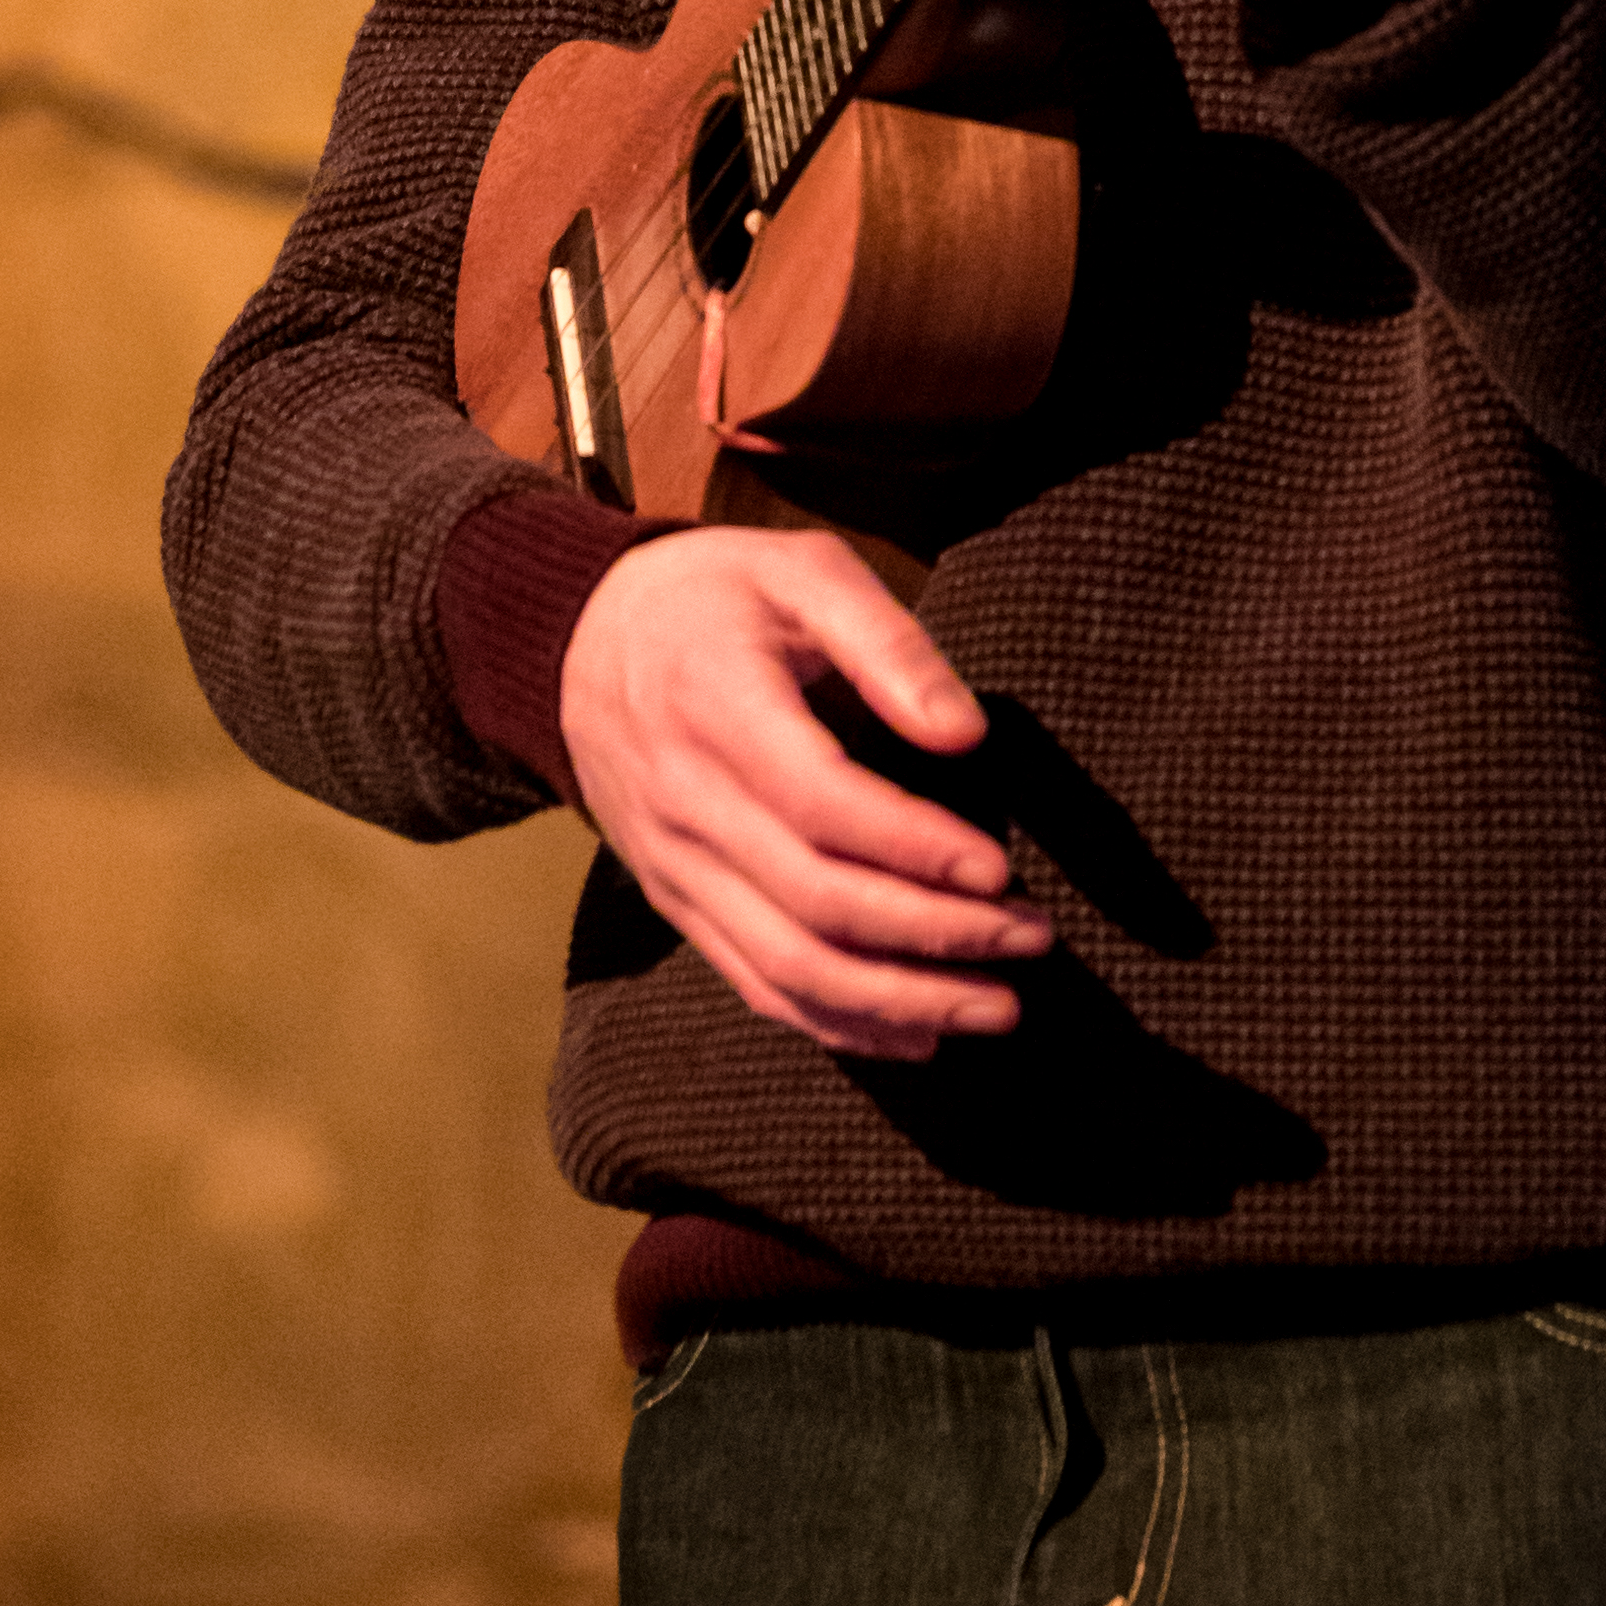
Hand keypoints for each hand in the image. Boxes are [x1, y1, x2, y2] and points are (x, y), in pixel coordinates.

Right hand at [556, 529, 1053, 1060]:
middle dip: (935, 936)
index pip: (822, 805)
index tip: (999, 868)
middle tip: (1031, 940)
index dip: (914, 848)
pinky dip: (838, 1023)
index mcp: (716, 708)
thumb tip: (964, 734)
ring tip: (996, 1005)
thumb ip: (887, 644)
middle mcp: (686, 804)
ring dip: (900, 999)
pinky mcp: (675, 902)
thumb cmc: (711, 595)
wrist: (574, 641)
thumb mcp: (800, 571)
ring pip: (789, 965)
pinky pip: (755, 983)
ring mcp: (674, 867)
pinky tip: (917, 1033)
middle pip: (816, 903)